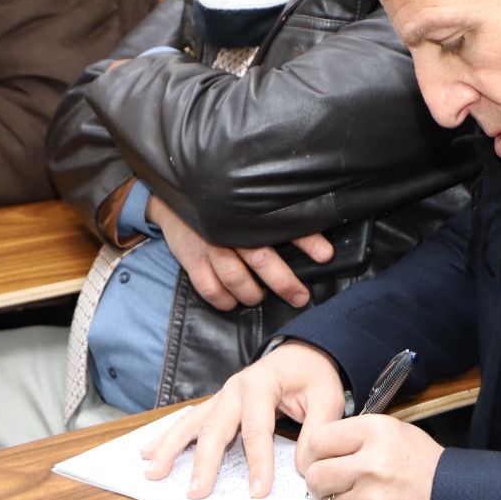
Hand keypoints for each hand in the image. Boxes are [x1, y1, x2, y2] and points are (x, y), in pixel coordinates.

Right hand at [142, 340, 345, 497]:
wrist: (302, 353)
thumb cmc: (313, 375)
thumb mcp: (327, 397)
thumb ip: (316, 431)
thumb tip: (305, 469)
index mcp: (261, 383)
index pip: (257, 429)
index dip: (258, 463)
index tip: (258, 493)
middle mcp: (235, 388)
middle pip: (215, 429)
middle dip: (204, 463)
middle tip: (196, 493)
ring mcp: (221, 396)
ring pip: (191, 423)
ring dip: (171, 448)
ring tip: (153, 471)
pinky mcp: (216, 404)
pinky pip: (189, 421)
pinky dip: (168, 437)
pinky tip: (148, 451)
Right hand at [145, 194, 326, 309]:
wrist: (174, 198)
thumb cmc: (219, 204)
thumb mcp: (245, 203)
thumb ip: (272, 213)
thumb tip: (309, 231)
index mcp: (248, 212)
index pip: (283, 224)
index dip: (307, 239)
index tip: (325, 255)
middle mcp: (230, 229)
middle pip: (262, 258)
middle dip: (284, 282)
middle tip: (300, 296)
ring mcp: (209, 244)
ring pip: (236, 278)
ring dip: (252, 294)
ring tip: (259, 297)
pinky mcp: (191, 258)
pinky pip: (210, 288)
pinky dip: (224, 300)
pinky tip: (232, 301)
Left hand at [300, 415, 441, 499]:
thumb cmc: (427, 468)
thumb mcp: (395, 433)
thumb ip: (357, 436)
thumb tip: (320, 447)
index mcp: (374, 432)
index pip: (317, 440)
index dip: (313, 454)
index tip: (317, 460)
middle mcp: (370, 463)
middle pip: (315, 475)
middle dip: (320, 482)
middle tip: (334, 483)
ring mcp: (370, 498)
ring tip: (368, 496)